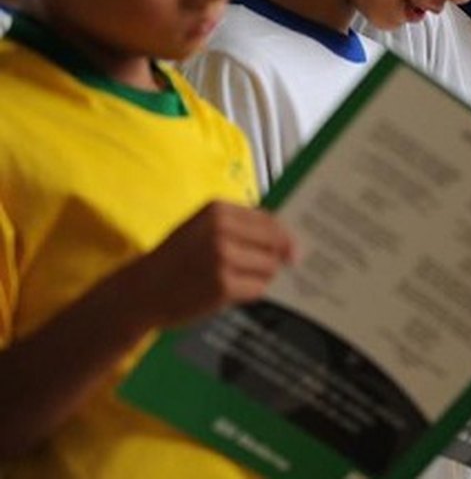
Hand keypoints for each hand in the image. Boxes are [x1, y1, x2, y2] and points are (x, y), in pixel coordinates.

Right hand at [121, 202, 295, 327]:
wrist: (141, 290)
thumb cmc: (177, 258)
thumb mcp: (202, 228)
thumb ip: (240, 226)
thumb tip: (287, 236)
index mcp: (218, 210)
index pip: (270, 220)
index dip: (286, 235)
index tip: (296, 245)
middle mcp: (221, 230)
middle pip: (276, 242)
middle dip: (279, 257)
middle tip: (281, 266)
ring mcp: (222, 258)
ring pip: (270, 266)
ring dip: (264, 276)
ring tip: (242, 278)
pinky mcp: (223, 285)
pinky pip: (259, 288)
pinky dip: (253, 291)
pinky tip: (236, 291)